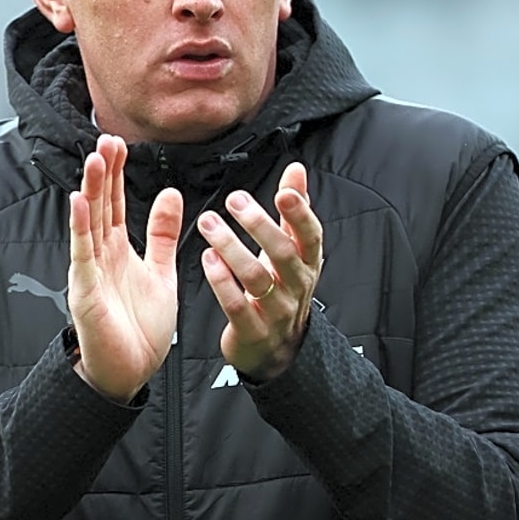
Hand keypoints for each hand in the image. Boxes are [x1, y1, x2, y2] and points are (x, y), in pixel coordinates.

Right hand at [67, 134, 183, 401]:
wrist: (129, 372)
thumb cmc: (140, 328)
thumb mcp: (161, 272)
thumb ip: (161, 234)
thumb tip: (169, 194)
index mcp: (117, 251)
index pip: (114, 203)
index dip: (116, 173)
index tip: (120, 143)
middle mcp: (100, 256)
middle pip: (99, 205)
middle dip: (103, 173)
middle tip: (107, 139)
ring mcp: (90, 272)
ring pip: (89, 223)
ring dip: (90, 191)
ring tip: (94, 160)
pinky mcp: (86, 292)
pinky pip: (82, 255)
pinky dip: (80, 228)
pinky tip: (79, 203)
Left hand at [197, 162, 322, 380]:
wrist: (277, 349)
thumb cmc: (281, 289)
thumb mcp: (293, 251)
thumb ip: (294, 210)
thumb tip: (296, 170)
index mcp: (307, 263)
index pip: (311, 236)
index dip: (300, 214)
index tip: (285, 191)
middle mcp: (295, 286)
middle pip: (282, 253)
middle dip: (258, 224)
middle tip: (234, 200)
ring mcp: (276, 311)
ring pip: (255, 277)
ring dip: (231, 247)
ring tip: (209, 223)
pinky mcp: (253, 330)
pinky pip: (237, 305)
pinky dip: (222, 282)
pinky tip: (207, 259)